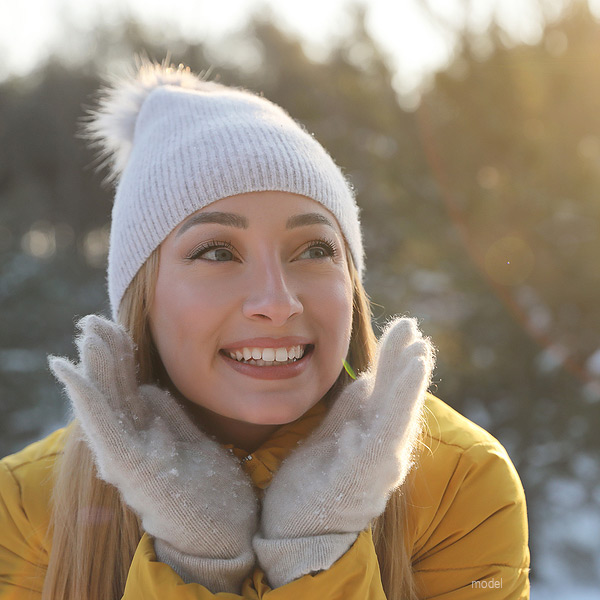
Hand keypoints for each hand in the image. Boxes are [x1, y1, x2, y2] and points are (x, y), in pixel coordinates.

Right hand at [49, 314, 258, 592]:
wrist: (228, 531)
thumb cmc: (213, 488)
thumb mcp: (195, 440)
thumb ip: (171, 416)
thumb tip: (152, 387)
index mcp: (149, 432)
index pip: (127, 386)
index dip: (118, 354)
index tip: (112, 324)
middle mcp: (133, 442)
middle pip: (113, 389)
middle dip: (102, 352)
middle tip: (90, 319)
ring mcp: (129, 456)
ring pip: (104, 403)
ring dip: (93, 367)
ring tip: (83, 335)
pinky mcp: (133, 468)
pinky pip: (105, 428)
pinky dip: (88, 400)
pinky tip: (75, 375)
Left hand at [253, 317, 434, 587]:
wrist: (292, 532)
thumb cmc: (312, 485)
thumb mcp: (330, 435)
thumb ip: (350, 410)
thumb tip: (368, 377)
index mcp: (371, 437)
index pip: (389, 392)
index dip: (397, 360)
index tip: (406, 328)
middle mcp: (381, 452)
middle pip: (398, 402)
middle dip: (407, 365)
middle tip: (415, 329)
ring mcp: (373, 467)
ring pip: (396, 420)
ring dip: (407, 387)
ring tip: (418, 355)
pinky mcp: (357, 479)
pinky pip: (377, 442)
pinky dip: (389, 415)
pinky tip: (384, 392)